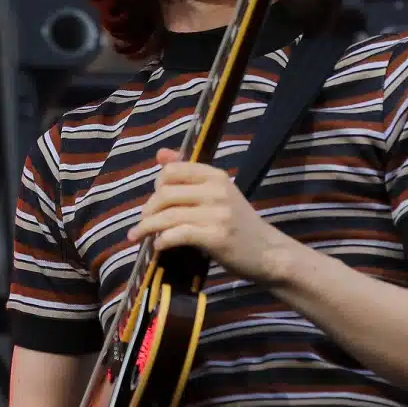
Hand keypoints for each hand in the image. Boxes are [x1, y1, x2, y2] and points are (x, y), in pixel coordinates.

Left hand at [127, 148, 289, 283]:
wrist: (268, 252)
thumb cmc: (240, 224)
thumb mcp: (219, 194)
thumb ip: (190, 175)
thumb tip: (160, 154)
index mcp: (216, 176)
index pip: (173, 170)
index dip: (156, 185)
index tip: (154, 201)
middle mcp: (217, 190)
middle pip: (165, 193)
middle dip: (148, 210)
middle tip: (144, 222)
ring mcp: (218, 214)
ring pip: (168, 215)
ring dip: (147, 228)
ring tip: (139, 236)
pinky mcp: (216, 237)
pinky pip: (177, 234)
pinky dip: (162, 241)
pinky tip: (159, 246)